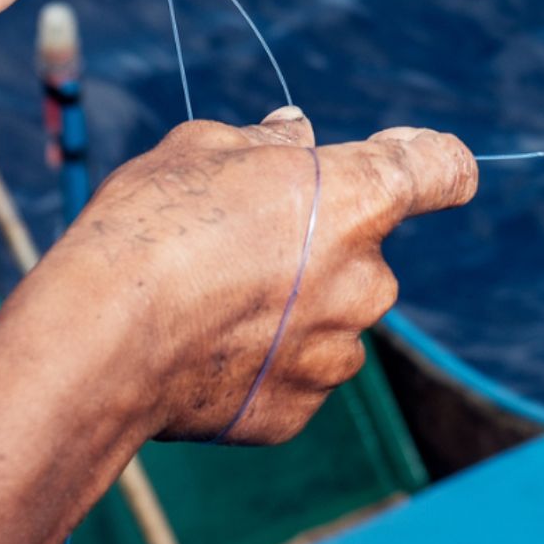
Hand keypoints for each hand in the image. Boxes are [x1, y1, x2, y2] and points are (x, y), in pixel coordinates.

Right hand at [3, 108, 477, 447]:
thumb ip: (266, 143)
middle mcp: (367, 280)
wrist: (100, 338)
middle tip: (245, 237)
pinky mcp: (298, 408)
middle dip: (322, 239)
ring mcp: (336, 351)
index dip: (426, 157)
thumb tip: (296, 135)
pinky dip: (265, 356)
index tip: (402, 153)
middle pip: (367, 250)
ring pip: (333, 314)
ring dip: (296, 302)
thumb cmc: (151, 225)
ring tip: (213, 296)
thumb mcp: (202, 149)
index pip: (442, 169)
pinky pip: (296, 369)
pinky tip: (206, 344)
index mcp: (358, 198)